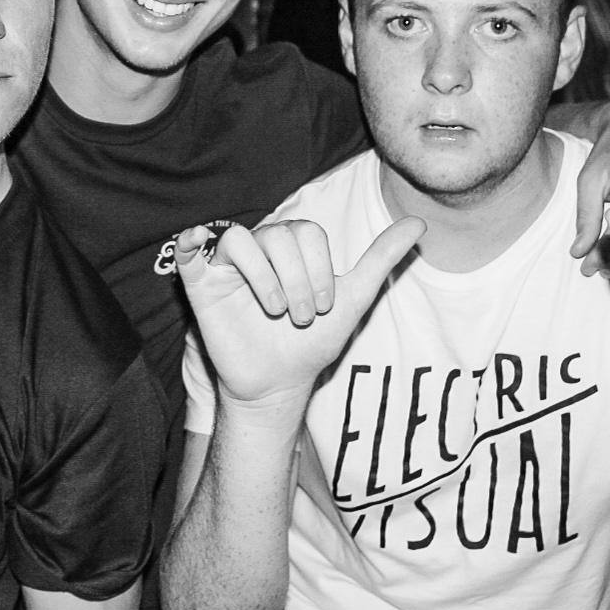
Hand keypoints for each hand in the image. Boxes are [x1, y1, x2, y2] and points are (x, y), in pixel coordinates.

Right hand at [175, 218, 424, 412]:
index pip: (307, 233)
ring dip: (265, 279)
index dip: (320, 270)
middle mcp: (260, 249)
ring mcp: (229, 266)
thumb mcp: (353, 300)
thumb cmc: (312, 342)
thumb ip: (381, 259)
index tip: (324, 308)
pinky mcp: (202, 285)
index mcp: (292, 246)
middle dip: (298, 281)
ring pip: (243, 241)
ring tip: (275, 312)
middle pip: (278, 236)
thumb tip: (419, 224)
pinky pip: (191, 250)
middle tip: (301, 317)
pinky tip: (196, 241)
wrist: (279, 385)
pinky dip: (191, 241)